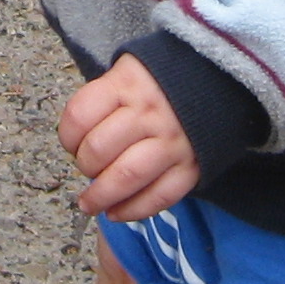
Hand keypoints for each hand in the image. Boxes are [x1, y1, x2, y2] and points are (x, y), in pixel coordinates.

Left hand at [59, 55, 200, 223]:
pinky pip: (160, 196)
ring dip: (101, 198)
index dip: (67, 137)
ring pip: (126, 178)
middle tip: (86, 169)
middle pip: (98, 150)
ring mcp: (173, 141)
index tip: (71, 144)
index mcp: (127, 83)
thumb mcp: (128, 71)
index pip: (79, 117)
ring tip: (90, 204)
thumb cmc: (159, 80)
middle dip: (84, 167)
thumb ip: (102, 100)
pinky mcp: (192, 166)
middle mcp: (150, 112)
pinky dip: (134, 210)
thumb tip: (76, 144)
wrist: (218, 77)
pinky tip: (117, 213)